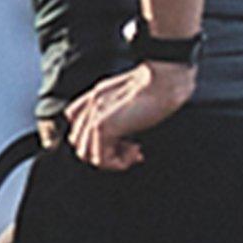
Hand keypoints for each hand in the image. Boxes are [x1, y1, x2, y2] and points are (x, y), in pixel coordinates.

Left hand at [65, 58, 193, 171]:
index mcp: (92, 98)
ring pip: (87, 154)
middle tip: (133, 150)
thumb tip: (118, 135)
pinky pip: (100, 159)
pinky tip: (137, 149)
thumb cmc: (159, 87)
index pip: (77, 128)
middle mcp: (87, 107)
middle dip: (105, 154)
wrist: (165, 80)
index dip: (100, 141)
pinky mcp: (101, 126)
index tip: (127, 143)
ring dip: (112, 159)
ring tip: (134, 150)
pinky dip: (119, 162)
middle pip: (80, 144)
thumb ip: (115, 110)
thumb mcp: (130, 97)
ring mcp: (91, 117)